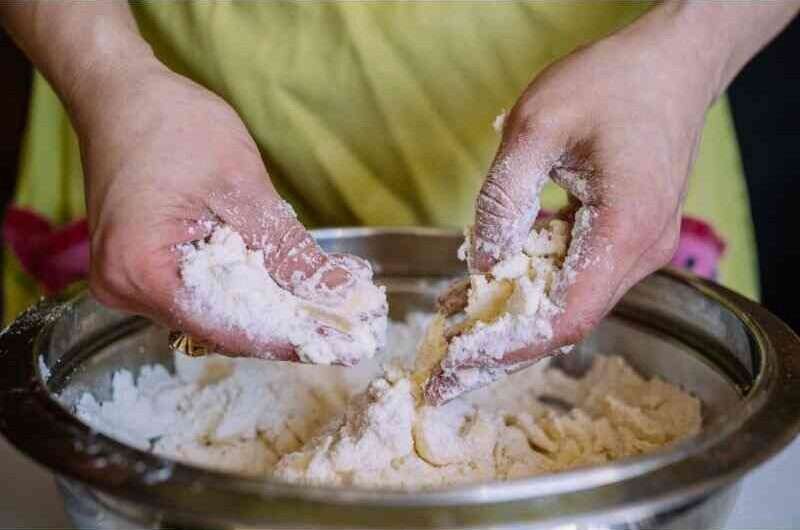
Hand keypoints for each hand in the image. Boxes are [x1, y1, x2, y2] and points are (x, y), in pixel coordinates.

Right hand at [71, 62, 377, 360]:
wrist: (120, 95)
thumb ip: (288, 251)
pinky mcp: (140, 272)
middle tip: (344, 331)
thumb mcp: (243, 186)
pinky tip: (283, 287)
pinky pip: (199, 296)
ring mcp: (127, 283)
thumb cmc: (171, 125)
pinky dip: (242, 293)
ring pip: (211, 316)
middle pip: (218, 329)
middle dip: (284, 327)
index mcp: (139, 270)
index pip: (226, 327)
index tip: (341, 347)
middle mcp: (123, 290)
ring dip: (266, 312)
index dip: (289, 337)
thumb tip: (339, 295)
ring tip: (323, 310)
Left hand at [428, 14, 718, 397]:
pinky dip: (529, 285)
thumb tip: (481, 260)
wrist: (671, 64)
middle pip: (566, 323)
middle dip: (500, 349)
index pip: (564, 317)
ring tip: (451, 326)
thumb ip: (504, 197)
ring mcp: (639, 249)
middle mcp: (640, 253)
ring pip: (568, 303)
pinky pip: (574, 276)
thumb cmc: (610, 83)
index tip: (455, 365)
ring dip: (511, 317)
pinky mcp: (626, 238)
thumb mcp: (537, 125)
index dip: (507, 348)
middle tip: (442, 373)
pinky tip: (484, 282)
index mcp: (625, 230)